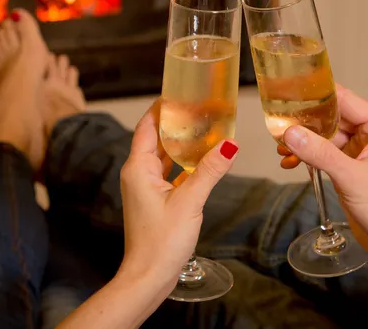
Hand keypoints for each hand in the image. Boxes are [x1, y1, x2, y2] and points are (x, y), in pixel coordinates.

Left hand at [118, 100, 238, 291]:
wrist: (148, 276)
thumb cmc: (161, 241)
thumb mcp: (189, 202)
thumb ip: (209, 171)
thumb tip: (230, 145)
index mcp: (138, 168)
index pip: (146, 126)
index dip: (160, 108)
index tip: (177, 92)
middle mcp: (137, 173)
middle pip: (155, 138)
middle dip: (175, 123)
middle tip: (198, 106)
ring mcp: (145, 186)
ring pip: (162, 155)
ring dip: (180, 143)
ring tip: (203, 126)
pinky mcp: (153, 198)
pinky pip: (167, 172)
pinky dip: (182, 162)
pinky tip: (200, 158)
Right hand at [279, 84, 367, 273]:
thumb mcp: (353, 180)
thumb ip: (320, 154)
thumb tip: (291, 133)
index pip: (344, 100)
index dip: (316, 96)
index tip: (289, 93)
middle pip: (330, 117)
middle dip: (303, 122)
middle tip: (277, 126)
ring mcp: (361, 151)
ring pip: (324, 136)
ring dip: (302, 141)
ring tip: (281, 148)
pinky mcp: (351, 167)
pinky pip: (324, 153)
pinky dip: (307, 156)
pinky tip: (291, 162)